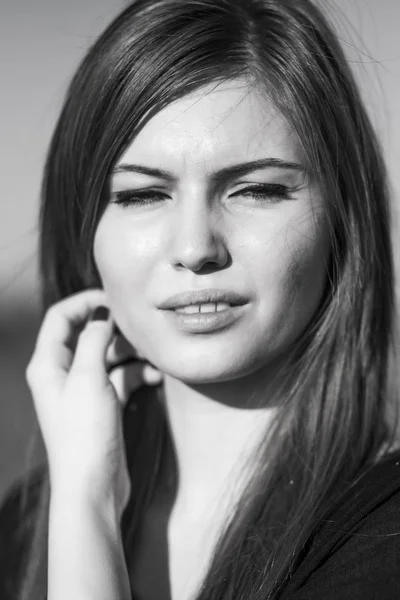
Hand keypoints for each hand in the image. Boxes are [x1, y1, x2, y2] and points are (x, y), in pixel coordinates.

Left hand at [25, 288, 162, 516]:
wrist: (93, 487)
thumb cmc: (85, 433)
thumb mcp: (89, 378)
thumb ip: (94, 338)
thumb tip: (103, 312)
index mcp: (48, 364)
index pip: (61, 317)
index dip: (86, 302)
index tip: (116, 299)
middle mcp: (62, 375)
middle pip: (88, 335)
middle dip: (115, 329)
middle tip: (142, 328)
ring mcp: (83, 392)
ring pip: (108, 357)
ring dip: (131, 353)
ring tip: (155, 355)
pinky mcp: (101, 407)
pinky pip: (119, 379)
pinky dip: (136, 374)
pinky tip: (155, 378)